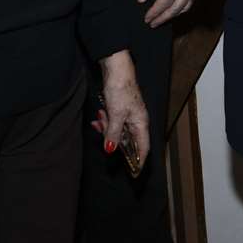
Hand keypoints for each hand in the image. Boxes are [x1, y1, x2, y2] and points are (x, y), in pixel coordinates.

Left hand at [96, 50, 151, 168]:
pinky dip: (106, 122)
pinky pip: (114, 122)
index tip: (134, 174)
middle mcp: (137, 120)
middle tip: (103, 138)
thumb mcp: (115, 115)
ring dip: (107, 129)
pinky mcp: (121, 108)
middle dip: (114, 141)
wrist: (116, 69)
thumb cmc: (121, 90)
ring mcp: (129, 114)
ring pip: (118, 130)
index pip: (143, 147)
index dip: (139, 161)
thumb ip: (113, 134)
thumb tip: (110, 150)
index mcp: (141, 123)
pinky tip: (99, 118)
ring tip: (99, 122)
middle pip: (128, 140)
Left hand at [138, 0, 197, 27]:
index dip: (155, 12)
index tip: (146, 19)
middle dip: (163, 17)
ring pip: (186, 5)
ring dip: (174, 14)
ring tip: (162, 19)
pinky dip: (183, 7)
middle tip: (152, 24)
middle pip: (176, 7)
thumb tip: (142, 0)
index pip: (165, 1)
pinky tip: (175, 10)